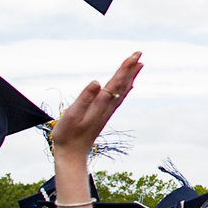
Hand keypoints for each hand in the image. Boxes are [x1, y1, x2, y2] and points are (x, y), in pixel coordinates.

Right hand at [50, 54, 142, 169]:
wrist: (72, 154)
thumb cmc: (68, 135)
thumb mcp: (72, 115)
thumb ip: (84, 98)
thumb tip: (97, 82)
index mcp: (100, 104)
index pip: (116, 82)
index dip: (125, 68)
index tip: (134, 56)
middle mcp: (107, 107)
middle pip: (122, 84)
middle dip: (130, 68)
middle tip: (139, 53)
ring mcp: (107, 111)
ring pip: (122, 90)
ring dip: (130, 76)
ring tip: (139, 64)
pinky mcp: (104, 115)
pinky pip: (118, 98)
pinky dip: (125, 89)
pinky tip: (129, 85)